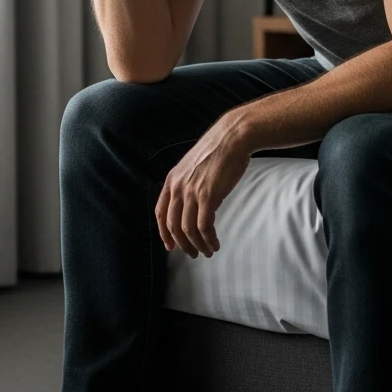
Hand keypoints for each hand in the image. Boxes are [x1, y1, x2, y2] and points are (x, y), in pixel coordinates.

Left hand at [155, 117, 251, 257]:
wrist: (232, 137)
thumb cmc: (217, 151)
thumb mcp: (192, 166)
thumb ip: (187, 183)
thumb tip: (190, 203)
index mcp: (171, 180)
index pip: (160, 213)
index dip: (163, 233)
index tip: (170, 246)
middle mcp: (178, 187)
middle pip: (173, 226)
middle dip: (182, 244)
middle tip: (194, 254)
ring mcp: (192, 192)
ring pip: (188, 230)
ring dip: (197, 245)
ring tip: (208, 251)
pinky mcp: (208, 196)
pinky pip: (204, 226)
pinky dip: (208, 240)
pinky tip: (215, 243)